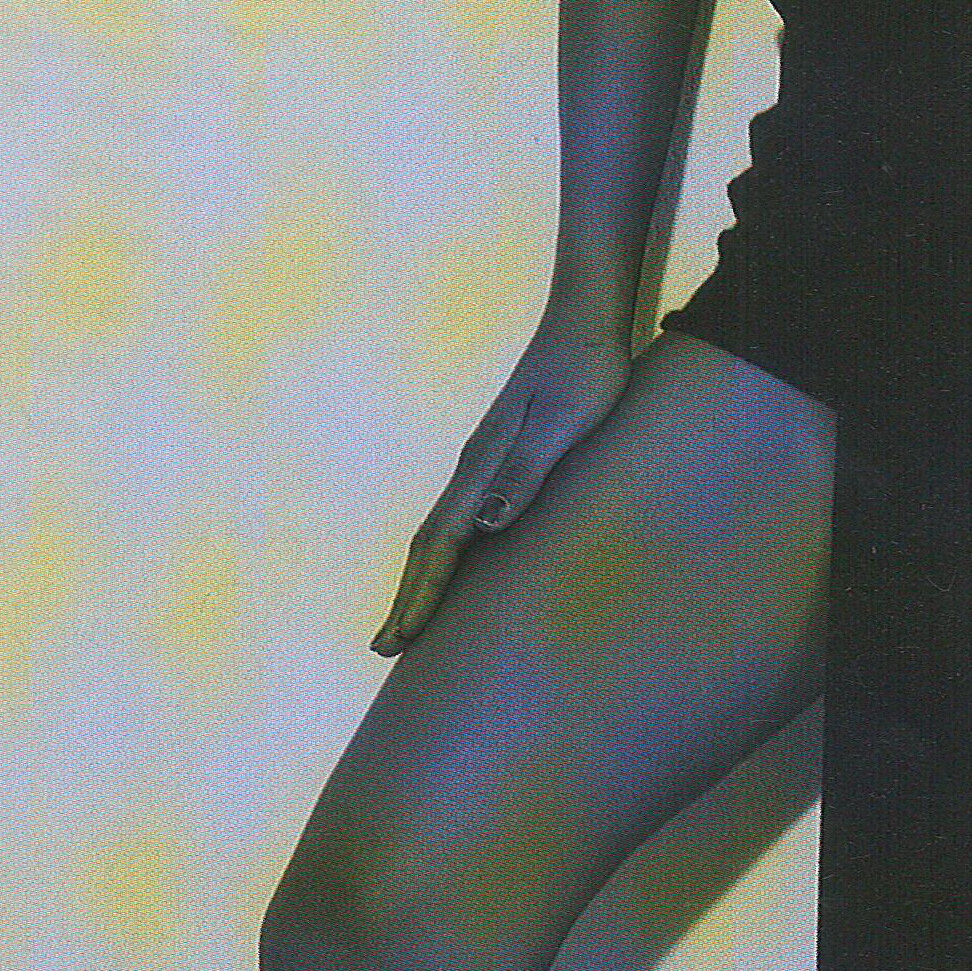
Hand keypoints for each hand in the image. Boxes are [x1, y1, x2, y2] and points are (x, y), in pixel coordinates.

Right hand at [372, 315, 635, 654]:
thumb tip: (485, 527)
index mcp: (483, 466)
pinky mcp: (502, 455)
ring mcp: (484, 460)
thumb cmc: (586, 374)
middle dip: (407, 598)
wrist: (586, 322)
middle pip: (428, 545)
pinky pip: (462, 518)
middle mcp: (474, 466)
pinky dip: (447, 553)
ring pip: (441, 532)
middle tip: (384, 648)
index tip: (402, 639)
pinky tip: (456, 564)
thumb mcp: (564, 425)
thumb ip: (526, 472)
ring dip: (421, 579)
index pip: (442, 545)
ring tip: (409, 621)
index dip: (423, 595)